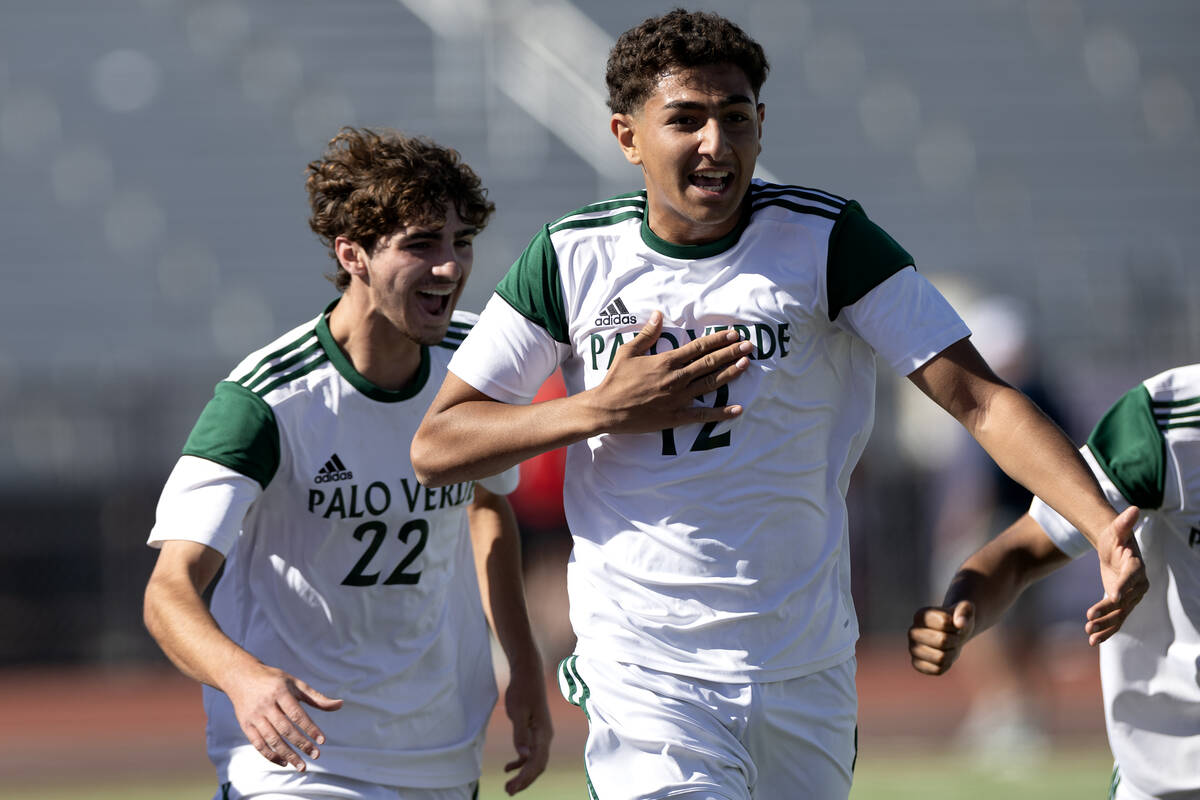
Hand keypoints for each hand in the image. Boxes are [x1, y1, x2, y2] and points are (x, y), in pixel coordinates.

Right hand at [223, 662, 343, 769]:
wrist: (241, 677)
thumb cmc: (274, 680)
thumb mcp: (295, 683)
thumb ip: (316, 697)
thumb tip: (340, 704)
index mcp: (280, 692)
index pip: (297, 714)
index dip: (310, 728)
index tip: (322, 740)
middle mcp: (266, 705)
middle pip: (285, 729)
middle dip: (301, 744)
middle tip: (316, 755)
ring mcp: (254, 716)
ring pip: (272, 739)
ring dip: (288, 754)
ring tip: (301, 766)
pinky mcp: (246, 725)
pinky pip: (258, 744)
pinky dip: (271, 755)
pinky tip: (284, 762)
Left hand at [500, 665, 552, 793]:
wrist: (528, 673)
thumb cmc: (522, 690)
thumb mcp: (518, 711)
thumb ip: (520, 734)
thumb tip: (522, 755)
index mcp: (543, 733)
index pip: (537, 762)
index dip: (525, 778)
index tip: (511, 788)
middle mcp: (545, 736)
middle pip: (538, 766)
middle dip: (525, 780)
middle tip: (508, 791)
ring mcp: (541, 735)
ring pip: (535, 761)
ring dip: (523, 774)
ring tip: (509, 786)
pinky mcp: (535, 731)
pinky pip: (530, 753)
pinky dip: (521, 763)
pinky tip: (508, 768)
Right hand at [585, 311, 751, 433]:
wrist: (605, 409)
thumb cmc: (615, 379)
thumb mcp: (628, 351)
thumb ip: (647, 334)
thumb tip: (659, 315)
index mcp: (666, 362)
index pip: (698, 348)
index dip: (718, 340)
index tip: (733, 334)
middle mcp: (676, 379)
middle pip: (710, 363)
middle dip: (731, 353)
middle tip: (749, 346)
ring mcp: (678, 399)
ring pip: (710, 384)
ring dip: (730, 374)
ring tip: (746, 364)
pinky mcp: (675, 417)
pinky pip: (702, 415)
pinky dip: (721, 413)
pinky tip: (738, 409)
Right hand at [908, 601, 975, 674]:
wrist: (952, 633)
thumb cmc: (957, 620)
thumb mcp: (966, 609)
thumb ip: (965, 610)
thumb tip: (960, 623)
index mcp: (920, 615)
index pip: (944, 622)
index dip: (956, 625)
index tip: (954, 623)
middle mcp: (912, 632)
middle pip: (942, 641)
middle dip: (955, 640)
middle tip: (955, 636)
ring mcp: (913, 649)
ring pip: (940, 658)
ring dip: (952, 653)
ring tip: (950, 646)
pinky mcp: (917, 664)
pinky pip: (938, 670)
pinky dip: (947, 664)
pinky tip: (944, 655)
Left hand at [1089, 506, 1146, 645]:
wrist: (1114, 548)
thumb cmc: (1115, 537)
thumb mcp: (1116, 529)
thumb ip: (1123, 522)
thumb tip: (1133, 509)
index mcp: (1136, 566)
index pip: (1131, 578)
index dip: (1123, 586)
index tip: (1113, 596)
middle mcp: (1137, 585)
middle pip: (1124, 600)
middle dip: (1108, 610)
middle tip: (1090, 618)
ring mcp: (1131, 596)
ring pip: (1119, 614)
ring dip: (1105, 625)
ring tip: (1088, 633)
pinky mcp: (1122, 604)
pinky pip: (1116, 620)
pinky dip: (1106, 631)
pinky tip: (1093, 641)